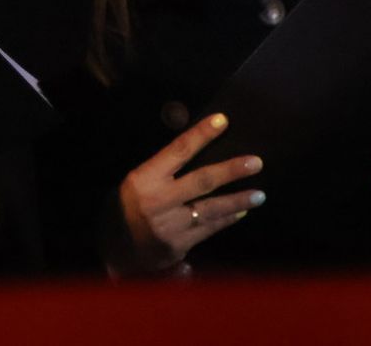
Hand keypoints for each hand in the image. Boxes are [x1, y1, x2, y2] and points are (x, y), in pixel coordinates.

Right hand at [104, 113, 265, 275]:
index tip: (222, 120)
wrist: (111, 250)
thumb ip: (162, 169)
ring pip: (210, 209)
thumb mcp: (135, 181)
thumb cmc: (123, 208)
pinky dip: (226, 220)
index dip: (201, 134)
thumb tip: (193, 147)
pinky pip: (208, 229)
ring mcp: (169, 225)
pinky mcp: (178, 245)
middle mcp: (157, 200)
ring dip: (237, 201)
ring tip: (259, 194)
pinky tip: (240, 213)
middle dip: (231, 171)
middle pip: (201, 181)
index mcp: (143, 178)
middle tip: (255, 162)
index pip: (177, 151)